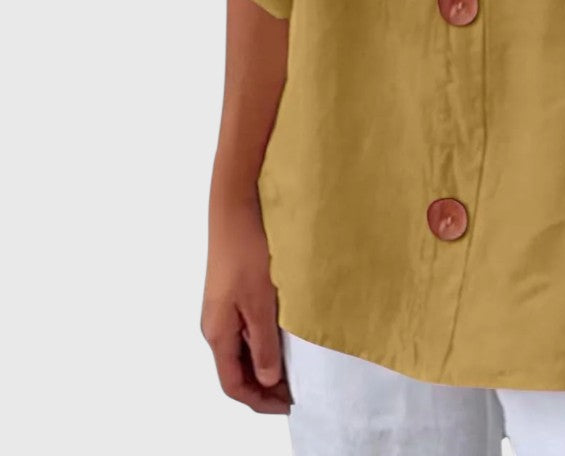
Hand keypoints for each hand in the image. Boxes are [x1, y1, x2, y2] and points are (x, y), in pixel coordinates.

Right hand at [201, 193, 291, 412]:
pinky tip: (286, 339)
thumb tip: (268, 379)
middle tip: (297, 392)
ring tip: (296, 370)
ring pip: (243, 351)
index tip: (289, 405)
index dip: (259, 401)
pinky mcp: (234, 294)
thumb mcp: (260, 302)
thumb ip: (263, 343)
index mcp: (218, 333)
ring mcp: (224, 310)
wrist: (236, 210)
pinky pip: (248, 331)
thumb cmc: (246, 253)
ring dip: (266, 365)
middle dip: (264, 387)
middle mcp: (216, 326)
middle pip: (237, 371)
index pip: (233, 384)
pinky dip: (265, 343)